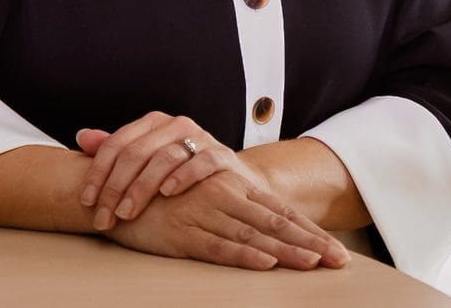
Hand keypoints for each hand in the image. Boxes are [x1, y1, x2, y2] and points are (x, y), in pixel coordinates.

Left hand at [75, 112, 265, 229]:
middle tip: (104, 217)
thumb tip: (81, 137)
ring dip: (141, 188)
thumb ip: (116, 149)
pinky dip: (183, 176)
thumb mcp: (148, 159)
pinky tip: (167, 193)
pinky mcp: (222, 155)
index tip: (86, 202)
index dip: (98, 173)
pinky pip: (200, 162)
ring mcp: (200, 138)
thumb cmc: (181, 171)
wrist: (231, 180)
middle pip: (136, 153)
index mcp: (152, 123)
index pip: (117, 144)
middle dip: (115, 187)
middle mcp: (175, 125)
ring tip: (126, 212)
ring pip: (164, 158)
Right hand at [102, 170, 348, 270]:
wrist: (111, 187)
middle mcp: (223, 197)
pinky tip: (266, 262)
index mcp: (230, 186)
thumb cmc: (156, 193)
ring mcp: (203, 215)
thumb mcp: (198, 195)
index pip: (278, 210)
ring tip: (313, 264)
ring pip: (253, 235)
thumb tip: (263, 231)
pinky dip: (243, 255)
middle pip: (275, 223)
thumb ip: (227, 204)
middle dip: (309, 243)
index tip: (335, 249)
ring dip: (286, 251)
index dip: (308, 230)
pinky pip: (217, 246)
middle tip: (339, 260)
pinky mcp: (181, 233)